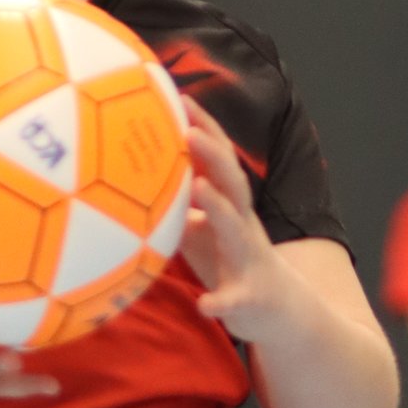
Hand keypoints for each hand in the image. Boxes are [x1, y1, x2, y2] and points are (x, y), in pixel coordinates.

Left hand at [178, 100, 303, 344]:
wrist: (278, 309)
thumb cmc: (230, 262)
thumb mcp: (201, 229)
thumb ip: (175, 206)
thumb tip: (129, 181)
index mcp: (231, 207)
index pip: (219, 161)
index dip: (204, 129)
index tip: (181, 98)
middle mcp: (243, 226)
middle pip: (232, 184)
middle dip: (214, 155)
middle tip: (189, 131)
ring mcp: (249, 259)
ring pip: (236, 231)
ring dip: (218, 209)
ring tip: (198, 188)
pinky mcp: (248, 297)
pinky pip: (234, 299)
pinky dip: (221, 301)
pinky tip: (205, 304)